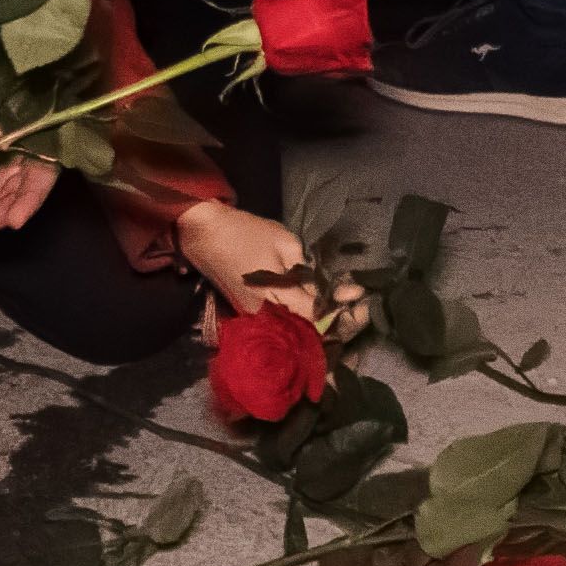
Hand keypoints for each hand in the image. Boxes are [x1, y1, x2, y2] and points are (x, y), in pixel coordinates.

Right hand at [176, 200, 365, 339]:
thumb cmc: (246, 234)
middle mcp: (266, 318)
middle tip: (359, 313)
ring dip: (318, 324)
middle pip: (307, 332)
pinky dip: (299, 319)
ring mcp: (254, 319)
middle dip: (335, 324)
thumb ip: (310, 271)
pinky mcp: (247, 314)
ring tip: (343, 312)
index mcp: (277, 300)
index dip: (342, 314)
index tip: (362, 305)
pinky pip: (279, 323)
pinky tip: (315, 308)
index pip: (318, 318)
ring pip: (293, 330)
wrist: (203, 233)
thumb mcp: (285, 243)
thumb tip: (336, 291)